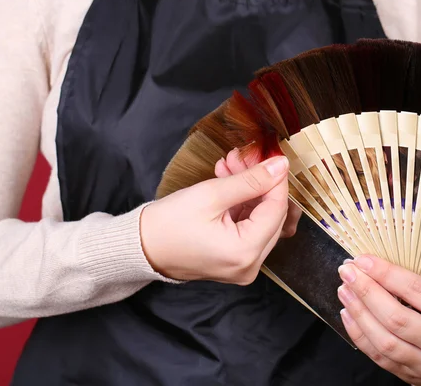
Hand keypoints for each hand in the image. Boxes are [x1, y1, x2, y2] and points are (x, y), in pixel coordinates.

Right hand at [141, 154, 289, 284]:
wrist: (140, 247)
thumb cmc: (167, 225)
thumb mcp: (211, 195)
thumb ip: (251, 180)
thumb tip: (280, 166)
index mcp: (245, 253)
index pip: (277, 209)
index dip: (276, 179)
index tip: (271, 155)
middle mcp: (249, 265)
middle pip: (271, 215)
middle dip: (259, 182)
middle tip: (245, 156)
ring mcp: (243, 266)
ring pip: (260, 219)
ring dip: (249, 190)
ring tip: (230, 165)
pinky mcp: (235, 261)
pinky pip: (248, 228)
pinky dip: (241, 204)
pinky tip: (228, 182)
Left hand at [338, 255, 420, 385]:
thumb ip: (413, 286)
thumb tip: (371, 266)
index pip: (414, 289)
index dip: (384, 272)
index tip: (362, 260)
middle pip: (395, 317)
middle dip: (365, 291)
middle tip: (347, 273)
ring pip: (383, 340)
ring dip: (358, 312)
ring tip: (344, 291)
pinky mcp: (410, 375)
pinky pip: (377, 356)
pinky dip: (358, 333)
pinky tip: (348, 314)